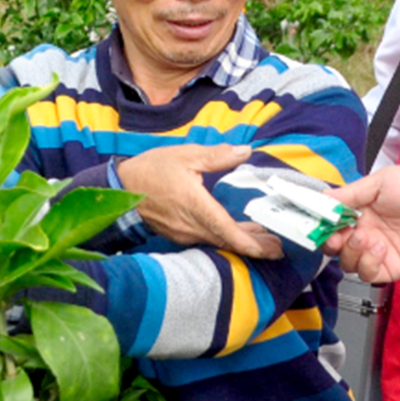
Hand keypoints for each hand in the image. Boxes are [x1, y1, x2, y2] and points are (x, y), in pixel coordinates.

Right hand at [118, 143, 282, 258]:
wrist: (121, 189)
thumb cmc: (151, 170)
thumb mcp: (185, 155)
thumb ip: (217, 156)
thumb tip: (244, 151)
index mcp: (194, 205)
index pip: (226, 229)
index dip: (249, 241)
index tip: (268, 247)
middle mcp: (190, 226)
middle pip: (227, 242)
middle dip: (254, 247)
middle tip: (278, 249)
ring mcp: (184, 234)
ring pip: (218, 242)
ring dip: (242, 244)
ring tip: (266, 243)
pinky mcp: (180, 235)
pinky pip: (207, 240)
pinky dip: (226, 240)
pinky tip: (239, 235)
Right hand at [328, 167, 399, 282]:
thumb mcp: (380, 182)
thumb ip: (350, 193)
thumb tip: (323, 197)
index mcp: (359, 212)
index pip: (330, 225)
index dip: (322, 227)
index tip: (318, 224)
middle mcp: (365, 233)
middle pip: (334, 248)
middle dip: (331, 243)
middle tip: (338, 236)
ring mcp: (376, 251)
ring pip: (348, 263)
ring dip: (352, 252)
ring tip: (365, 238)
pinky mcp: (390, 267)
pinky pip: (368, 274)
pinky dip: (368, 263)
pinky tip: (380, 248)